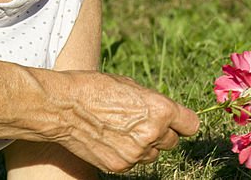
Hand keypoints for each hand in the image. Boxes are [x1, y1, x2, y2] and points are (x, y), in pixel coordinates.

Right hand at [56, 71, 198, 172]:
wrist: (60, 107)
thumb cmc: (92, 88)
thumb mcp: (127, 85)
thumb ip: (150, 102)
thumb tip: (164, 114)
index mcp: (159, 109)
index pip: (190, 124)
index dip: (181, 121)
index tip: (174, 120)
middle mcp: (152, 134)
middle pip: (172, 141)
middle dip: (159, 132)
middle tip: (137, 121)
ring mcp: (136, 153)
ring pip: (153, 154)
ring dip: (143, 145)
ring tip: (119, 129)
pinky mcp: (120, 166)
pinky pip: (133, 162)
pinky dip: (125, 153)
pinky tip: (108, 138)